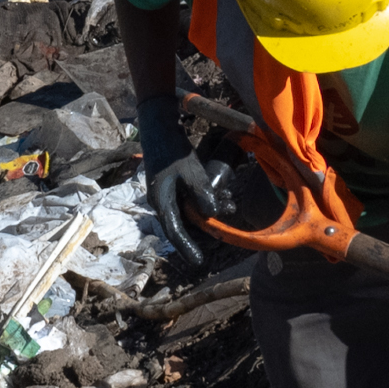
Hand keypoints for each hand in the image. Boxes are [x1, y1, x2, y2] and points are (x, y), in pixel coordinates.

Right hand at [137, 102, 218, 266]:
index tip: (198, 262)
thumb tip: (211, 214)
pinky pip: (189, 201)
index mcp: (162, 201)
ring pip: (189, 212)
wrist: (158, 125)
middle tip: (227, 222)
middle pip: (184, 224)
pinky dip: (204, 201)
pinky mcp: (172, 185)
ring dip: (209, 211)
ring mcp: (166, 193)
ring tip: (230, 204)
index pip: (175, 232)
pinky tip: (222, 195)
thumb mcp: (191, 171)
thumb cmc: (172, 148)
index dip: (187, 248)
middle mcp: (162, 201)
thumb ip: (201, 193)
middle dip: (207, 225)